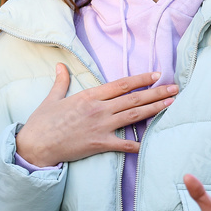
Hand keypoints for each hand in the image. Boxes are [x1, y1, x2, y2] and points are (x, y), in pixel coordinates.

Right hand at [16, 64, 176, 165]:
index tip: (157, 75)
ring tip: (172, 104)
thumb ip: (61, 81)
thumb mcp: (52, 98)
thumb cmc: (43, 122)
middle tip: (175, 88)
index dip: (141, 79)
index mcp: (90, 95)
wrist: (35, 146)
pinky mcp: (100, 143)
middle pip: (134, 98)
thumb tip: (60, 65)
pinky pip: (125, 144)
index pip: (122, 84)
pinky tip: (153, 141)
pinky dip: (139, 144)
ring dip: (155, 109)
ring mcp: (101, 126)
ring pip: (134, 115)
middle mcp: (99, 108)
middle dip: (157, 92)